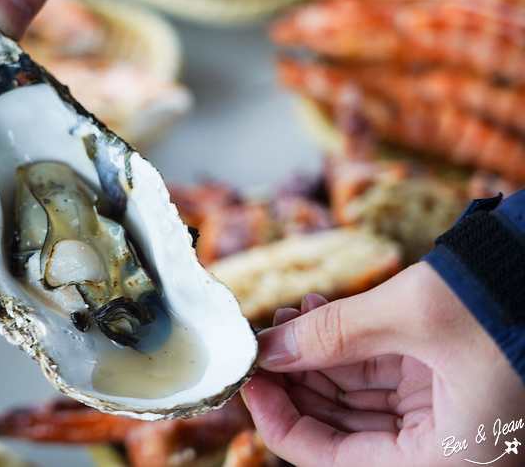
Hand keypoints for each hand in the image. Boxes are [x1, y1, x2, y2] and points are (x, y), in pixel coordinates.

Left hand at [242, 262, 524, 466]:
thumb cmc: (510, 297)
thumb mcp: (413, 314)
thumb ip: (333, 333)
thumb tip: (268, 350)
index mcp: (446, 460)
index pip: (333, 460)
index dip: (281, 421)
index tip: (249, 381)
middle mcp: (445, 450)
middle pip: (341, 432)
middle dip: (296, 381)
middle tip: (264, 342)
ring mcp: (444, 417)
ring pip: (356, 402)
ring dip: (316, 358)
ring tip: (288, 317)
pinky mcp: (444, 386)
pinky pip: (379, 377)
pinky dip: (346, 347)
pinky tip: (317, 313)